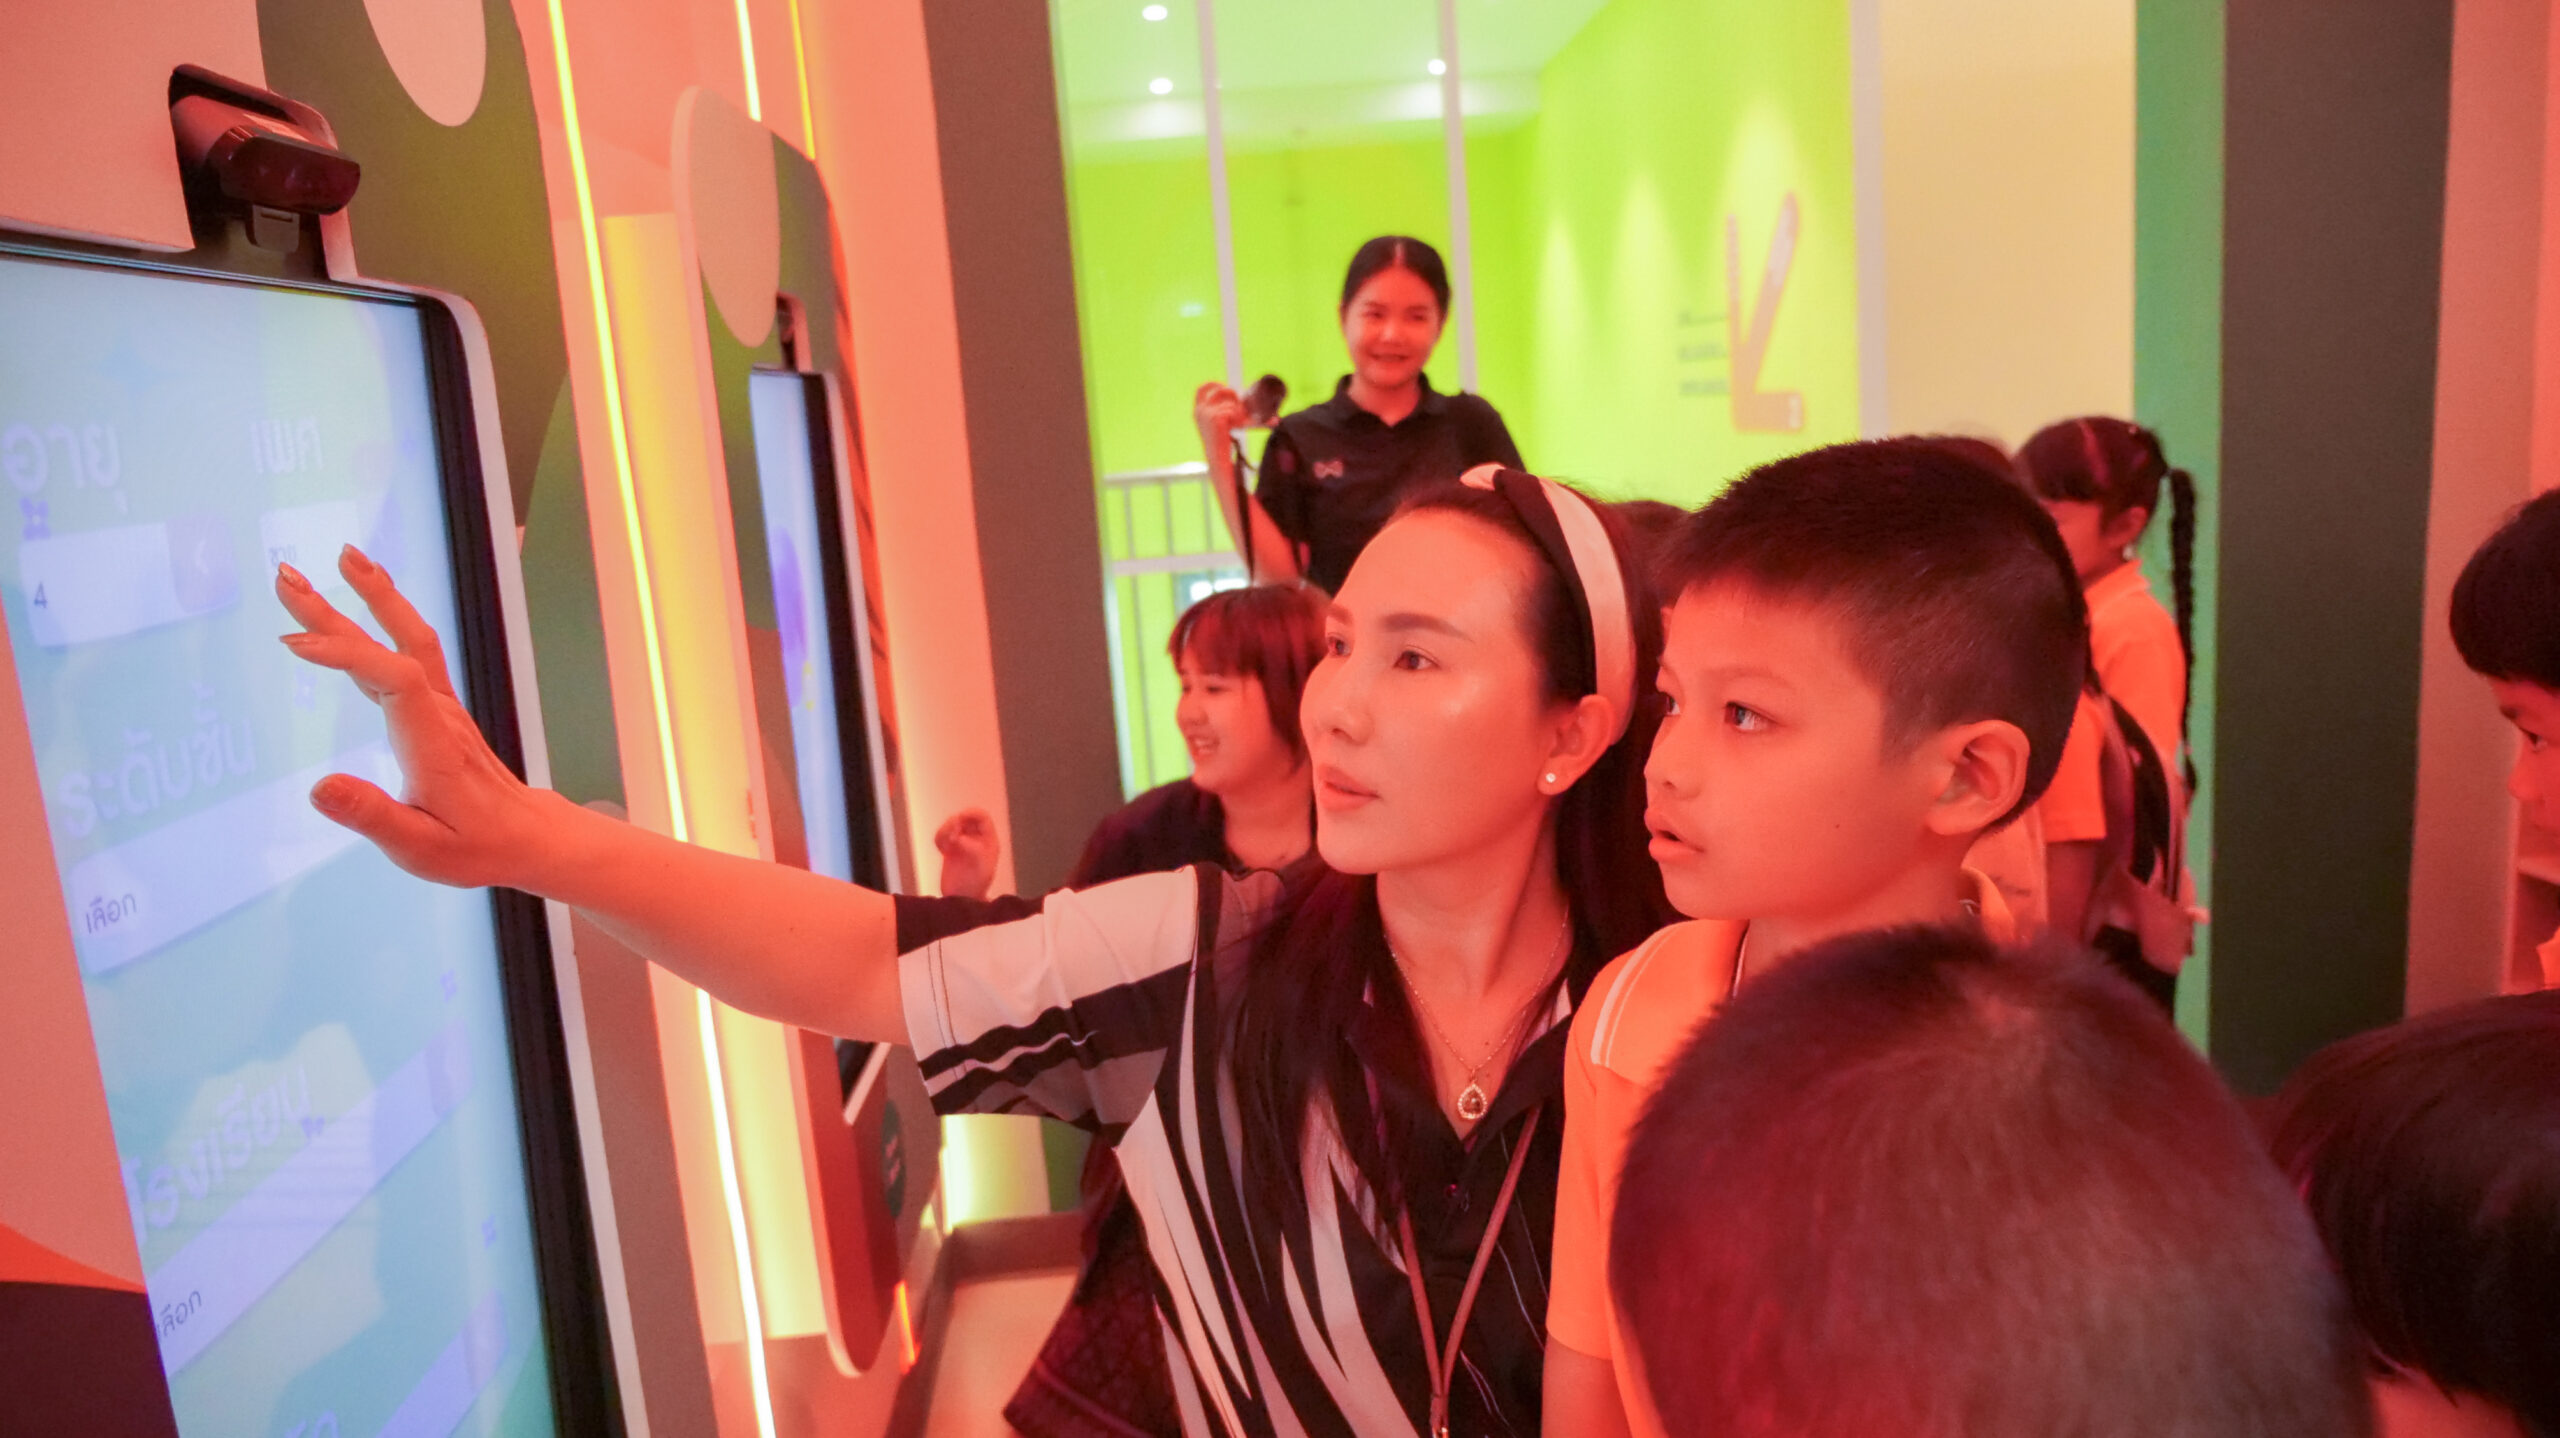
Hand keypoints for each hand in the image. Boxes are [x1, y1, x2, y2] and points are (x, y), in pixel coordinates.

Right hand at [274, 546, 551, 889]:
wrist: (523, 836)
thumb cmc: (474, 846)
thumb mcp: (421, 848)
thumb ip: (372, 816)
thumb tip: (320, 788)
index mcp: (432, 742)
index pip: (392, 679)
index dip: (347, 656)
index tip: (296, 644)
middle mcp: (438, 712)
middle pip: (396, 643)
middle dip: (343, 607)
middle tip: (291, 574)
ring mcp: (440, 704)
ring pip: (406, 638)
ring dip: (372, 596)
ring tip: (340, 557)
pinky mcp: (437, 706)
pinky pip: (410, 650)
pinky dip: (384, 619)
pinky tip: (362, 603)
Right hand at [934, 808, 999, 899]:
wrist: (963, 900)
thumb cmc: (976, 885)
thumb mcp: (979, 865)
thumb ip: (971, 848)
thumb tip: (958, 837)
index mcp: (988, 840)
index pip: (982, 817)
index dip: (971, 813)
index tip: (958, 819)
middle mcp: (976, 840)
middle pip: (964, 818)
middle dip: (954, 822)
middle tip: (951, 836)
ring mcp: (962, 845)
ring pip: (950, 826)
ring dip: (945, 831)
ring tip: (945, 846)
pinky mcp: (949, 851)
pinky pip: (942, 837)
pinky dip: (939, 839)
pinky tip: (942, 850)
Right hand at [1194, 381, 1246, 455]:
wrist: (1217, 458)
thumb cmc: (1222, 443)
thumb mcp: (1222, 424)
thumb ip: (1229, 412)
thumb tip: (1263, 413)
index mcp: (1198, 410)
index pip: (1202, 389)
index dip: (1214, 385)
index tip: (1225, 387)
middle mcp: (1200, 410)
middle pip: (1222, 390)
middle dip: (1233, 395)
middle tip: (1238, 407)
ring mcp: (1207, 413)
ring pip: (1231, 403)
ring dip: (1238, 413)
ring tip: (1236, 425)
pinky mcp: (1216, 418)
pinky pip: (1233, 411)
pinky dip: (1238, 419)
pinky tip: (1235, 428)